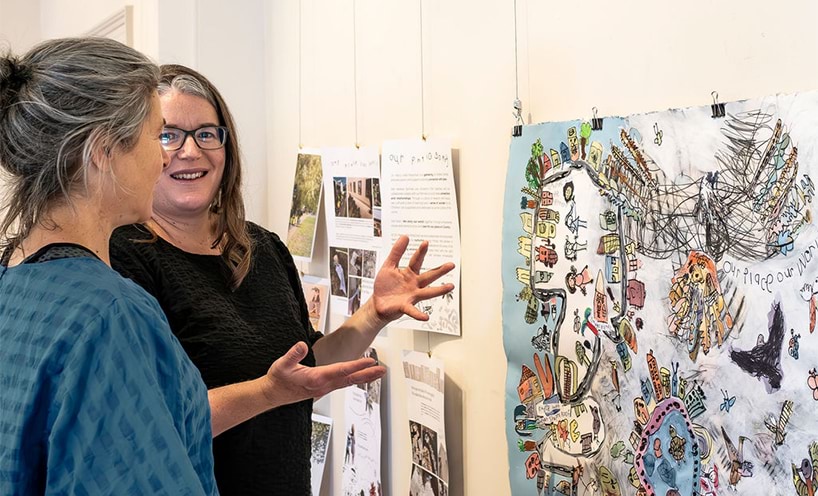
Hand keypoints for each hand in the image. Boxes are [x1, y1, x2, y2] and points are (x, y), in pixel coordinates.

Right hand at [264, 342, 385, 405]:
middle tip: (383, 370)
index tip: (369, 361)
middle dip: (367, 374)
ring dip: (364, 377)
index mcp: (315, 378)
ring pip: (348, 382)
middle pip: (350, 379)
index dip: (356, 365)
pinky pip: (343, 383)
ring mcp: (324, 388)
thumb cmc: (278, 379)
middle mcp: (323, 385)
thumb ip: (293, 355)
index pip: (340, 370)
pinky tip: (361, 376)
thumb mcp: (281, 364)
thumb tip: (301, 345)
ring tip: (378, 372)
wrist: (272, 394)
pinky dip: (354, 379)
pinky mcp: (323, 388)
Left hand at [371, 235, 454, 321]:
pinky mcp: (405, 306)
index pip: (417, 261)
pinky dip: (419, 314)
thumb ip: (396, 253)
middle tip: (451, 265)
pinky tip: (426, 317)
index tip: (425, 242)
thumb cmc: (384, 286)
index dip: (421, 252)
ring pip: (427, 292)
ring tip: (450, 287)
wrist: (377, 304)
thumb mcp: (388, 266)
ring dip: (439, 290)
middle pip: (429, 276)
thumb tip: (405, 236)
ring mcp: (411, 296)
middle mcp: (414, 284)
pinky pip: (413, 311)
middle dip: (440, 271)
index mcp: (409, 274)